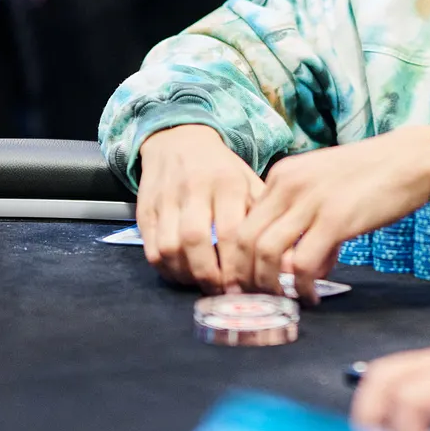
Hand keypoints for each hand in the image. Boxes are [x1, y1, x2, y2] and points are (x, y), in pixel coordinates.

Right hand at [135, 125, 263, 291]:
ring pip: (169, 247)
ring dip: (187, 275)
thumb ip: (263, 215)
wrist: (177, 138)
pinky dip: (166, 270)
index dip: (238, 265)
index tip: (246, 286)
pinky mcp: (145, 210)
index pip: (231, 231)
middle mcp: (194, 189)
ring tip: (203, 284)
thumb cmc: (220, 169)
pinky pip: (151, 249)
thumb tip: (284, 256)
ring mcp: (166, 200)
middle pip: (195, 239)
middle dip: (210, 275)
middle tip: (223, 292)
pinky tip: (183, 274)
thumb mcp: (249, 181)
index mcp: (227, 182)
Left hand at [227, 125, 429, 300]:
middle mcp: (288, 185)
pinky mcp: (336, 220)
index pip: (242, 222)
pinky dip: (302, 287)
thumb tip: (298, 267)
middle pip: (244, 240)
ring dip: (270, 285)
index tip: (245, 282)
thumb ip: (304, 219)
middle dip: (245, 276)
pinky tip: (312, 295)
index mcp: (282, 175)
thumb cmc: (373, 175)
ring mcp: (311, 201)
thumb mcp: (324, 186)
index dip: (237, 259)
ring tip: (285, 300)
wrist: (412, 159)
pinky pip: (303, 264)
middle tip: (257, 298)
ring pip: (267, 253)